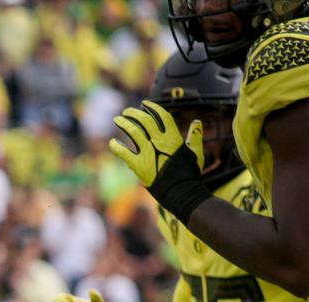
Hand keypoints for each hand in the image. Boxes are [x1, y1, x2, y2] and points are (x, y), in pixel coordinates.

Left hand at [110, 100, 209, 223]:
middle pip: (144, 120)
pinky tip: (111, 143)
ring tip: (117, 119)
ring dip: (123, 124)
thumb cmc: (189, 172)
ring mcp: (147, 152)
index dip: (152, 107)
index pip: (161, 115)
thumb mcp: (195, 152)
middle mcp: (159, 141)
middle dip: (134, 113)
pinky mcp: (138, 165)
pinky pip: (123, 153)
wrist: (180, 190)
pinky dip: (116, 147)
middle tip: (126, 111)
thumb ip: (194, 136)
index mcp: (173, 136)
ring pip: (132, 132)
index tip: (145, 103)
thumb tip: (196, 122)